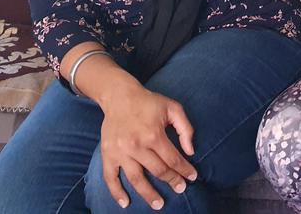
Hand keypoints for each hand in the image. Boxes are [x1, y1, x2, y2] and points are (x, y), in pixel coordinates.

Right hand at [99, 83, 197, 209]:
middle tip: (180, 189)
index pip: (173, 159)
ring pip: (136, 179)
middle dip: (171, 181)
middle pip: (157, 171)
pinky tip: (125, 203)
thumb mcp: (173, 107)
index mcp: (154, 134)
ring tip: (159, 204)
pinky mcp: (108, 154)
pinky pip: (110, 178)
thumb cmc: (149, 102)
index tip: (192, 177)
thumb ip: (185, 128)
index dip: (184, 170)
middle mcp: (136, 146)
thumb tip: (190, 151)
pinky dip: (116, 192)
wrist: (120, 96)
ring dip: (147, 194)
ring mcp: (120, 152)